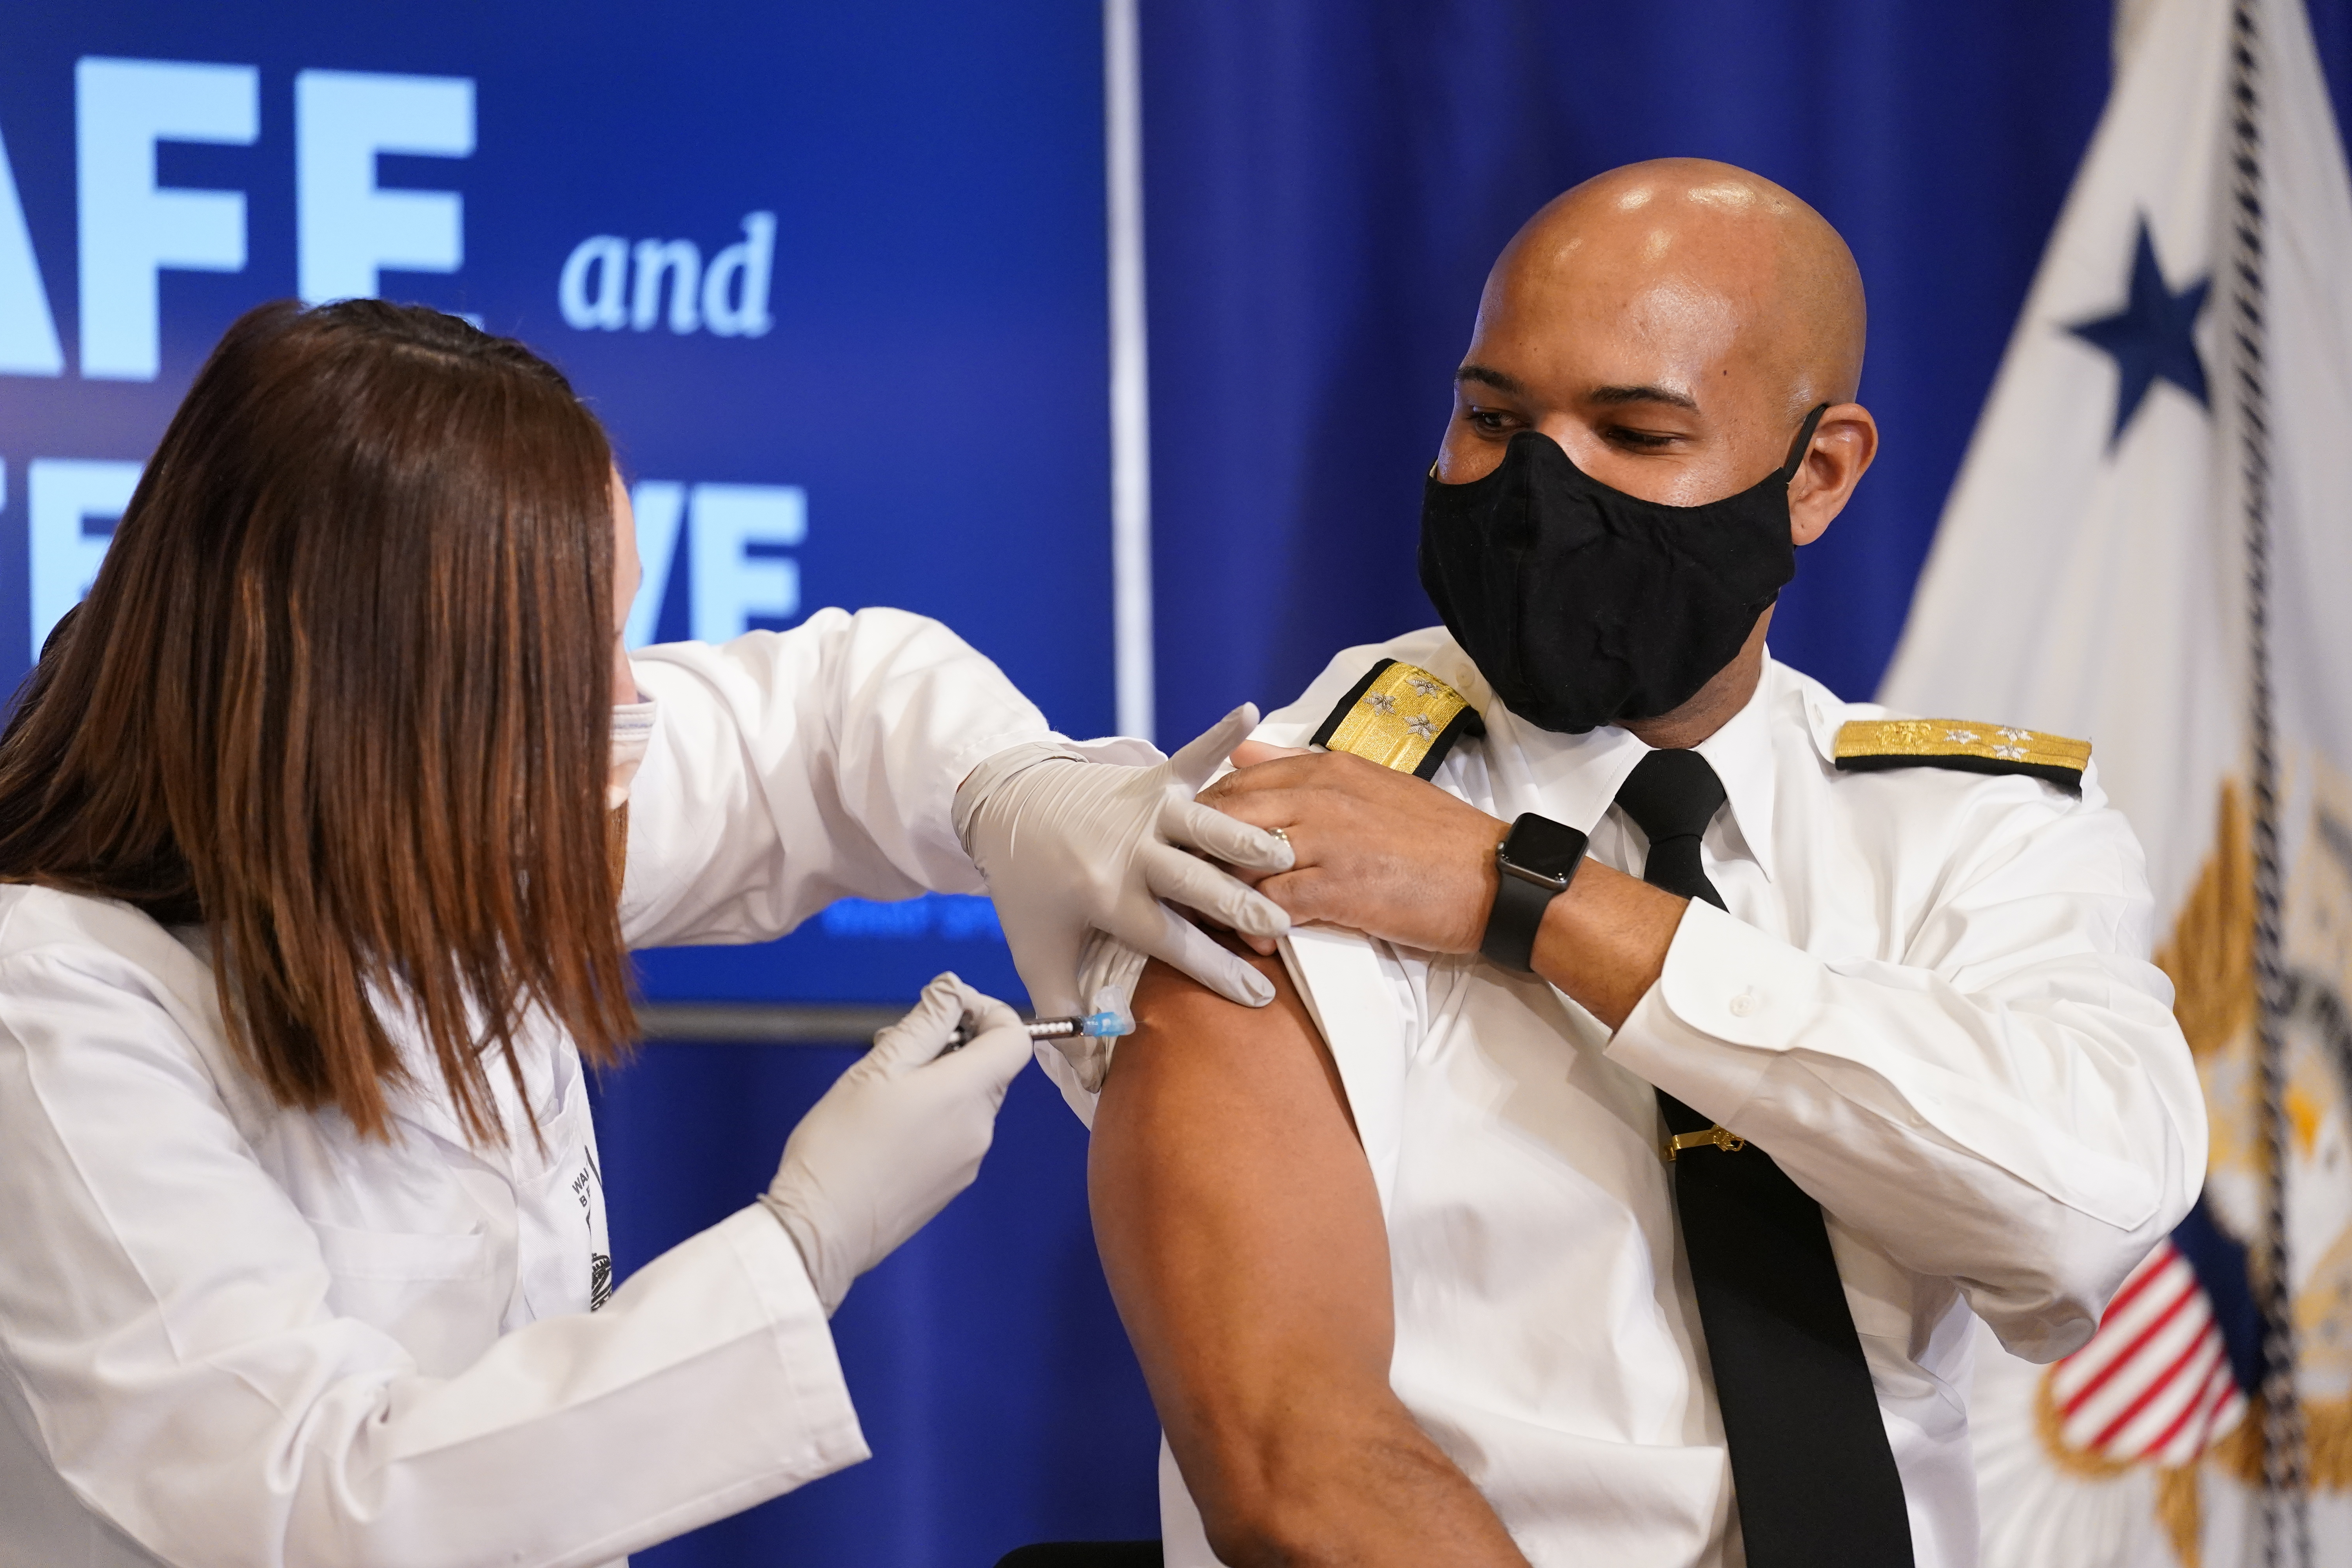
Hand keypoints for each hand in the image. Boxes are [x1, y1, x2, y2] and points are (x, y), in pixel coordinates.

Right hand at [761, 974, 1031, 1313]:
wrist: (822, 1230)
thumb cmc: (841, 1145)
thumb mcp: (877, 1066)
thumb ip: (924, 1023)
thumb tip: (954, 989)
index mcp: (967, 1093)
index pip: (1014, 1037)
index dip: (988, 1011)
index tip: (946, 1006)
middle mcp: (980, 1127)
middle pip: (990, 1067)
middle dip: (952, 1044)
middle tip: (896, 1044)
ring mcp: (969, 1160)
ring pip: (970, 1099)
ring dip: (939, 1079)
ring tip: (882, 1086)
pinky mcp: (952, 1184)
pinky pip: (956, 1132)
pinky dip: (934, 1114)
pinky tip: (887, 1125)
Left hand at [956, 708, 1295, 1015]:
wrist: (1002, 808)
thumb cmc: (1028, 888)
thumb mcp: (1038, 955)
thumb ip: (1067, 1015)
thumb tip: (1094, 1083)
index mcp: (1107, 897)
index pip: (1172, 941)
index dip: (1216, 972)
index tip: (1259, 997)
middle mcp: (1130, 851)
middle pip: (1198, 882)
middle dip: (1243, 906)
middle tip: (1284, 927)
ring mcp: (1142, 809)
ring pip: (1207, 824)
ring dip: (1248, 837)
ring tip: (1288, 854)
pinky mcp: (1149, 776)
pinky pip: (1191, 754)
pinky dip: (1220, 734)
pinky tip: (1250, 714)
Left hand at [1212, 743, 1686, 1027]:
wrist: (1497, 879)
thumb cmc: (1436, 839)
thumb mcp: (1370, 785)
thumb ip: (1302, 767)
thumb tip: (1243, 751)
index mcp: (1325, 770)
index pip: (1235, 782)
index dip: (1202, 816)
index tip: (1191, 844)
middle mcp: (1319, 797)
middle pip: (1223, 817)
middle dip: (1195, 851)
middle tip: (1187, 885)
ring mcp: (1326, 841)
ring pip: (1237, 860)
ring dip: (1218, 891)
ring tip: (1214, 917)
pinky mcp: (1338, 888)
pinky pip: (1269, 905)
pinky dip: (1255, 927)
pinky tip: (1259, 943)